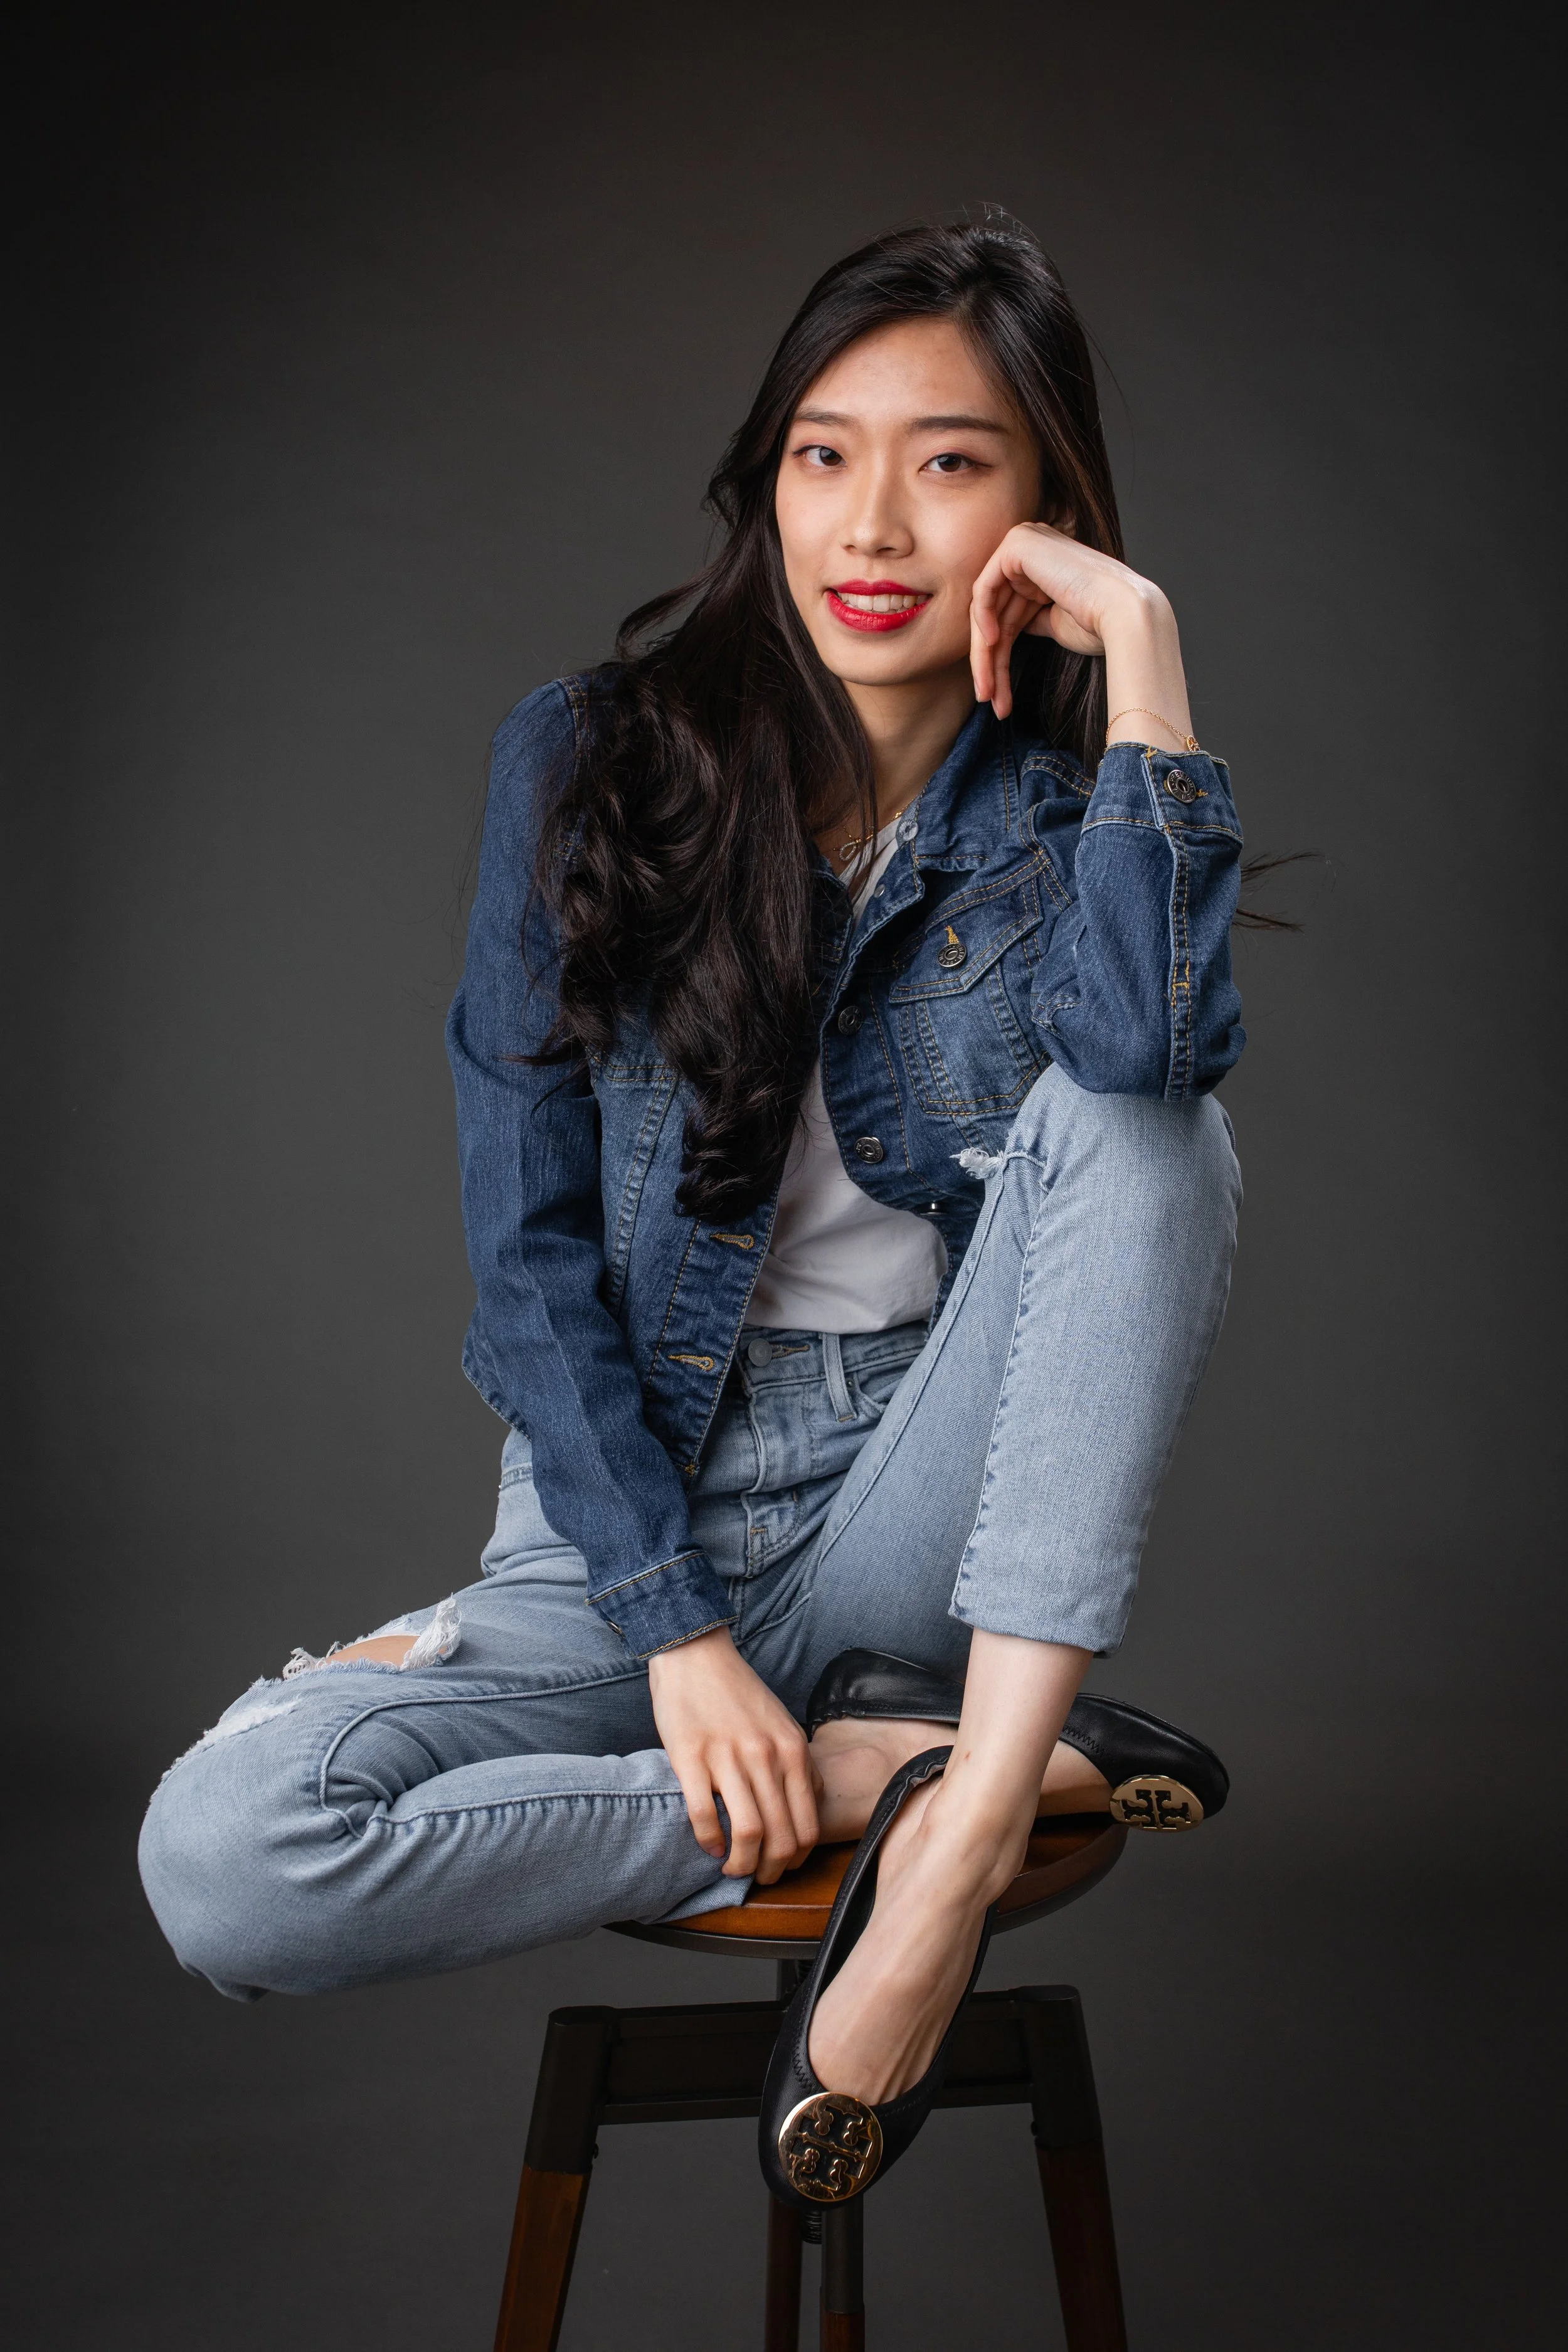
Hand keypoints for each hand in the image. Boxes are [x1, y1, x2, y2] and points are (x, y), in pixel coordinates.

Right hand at [647, 1627, 819, 1883]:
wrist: (696, 1655)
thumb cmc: (739, 1693)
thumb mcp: (784, 1724)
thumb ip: (800, 1763)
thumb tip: (812, 1802)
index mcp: (793, 1751)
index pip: (807, 1826)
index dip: (797, 1859)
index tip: (783, 1866)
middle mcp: (766, 1757)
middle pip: (781, 1838)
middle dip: (770, 1870)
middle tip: (757, 1876)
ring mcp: (728, 1758)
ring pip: (747, 1834)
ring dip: (740, 1864)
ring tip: (731, 1867)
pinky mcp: (691, 1758)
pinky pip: (705, 1816)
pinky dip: (709, 1842)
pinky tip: (709, 1845)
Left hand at [969, 522, 1186, 729]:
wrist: (1125, 615)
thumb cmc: (1100, 624)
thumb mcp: (1055, 623)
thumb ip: (1031, 619)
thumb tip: (1007, 629)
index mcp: (1044, 563)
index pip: (1008, 611)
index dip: (997, 654)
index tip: (995, 693)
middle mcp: (1033, 546)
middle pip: (995, 611)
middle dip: (988, 659)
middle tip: (986, 697)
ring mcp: (1025, 541)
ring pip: (987, 606)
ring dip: (983, 653)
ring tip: (987, 691)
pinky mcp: (1018, 544)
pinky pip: (985, 588)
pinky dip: (983, 620)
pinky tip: (992, 646)